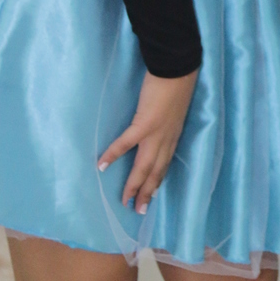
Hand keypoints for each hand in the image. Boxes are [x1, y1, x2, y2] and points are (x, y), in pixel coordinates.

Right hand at [98, 69, 198, 211]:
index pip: (165, 165)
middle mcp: (167, 140)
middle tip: (139, 211)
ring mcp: (156, 133)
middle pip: (156, 172)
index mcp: (173, 137)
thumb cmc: (175, 84)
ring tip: (125, 200)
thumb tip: (154, 125)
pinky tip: (102, 166)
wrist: (177, 69)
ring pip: (144, 166)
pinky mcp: (145, 123)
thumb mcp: (173, 109)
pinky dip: (114, 154)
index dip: (157, 182)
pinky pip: (126, 143)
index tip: (152, 197)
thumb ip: (165, 121)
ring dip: (135, 185)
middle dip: (147, 193)